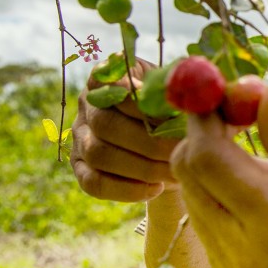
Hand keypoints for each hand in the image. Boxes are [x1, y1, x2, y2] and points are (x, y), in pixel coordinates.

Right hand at [71, 58, 180, 201]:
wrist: (167, 137)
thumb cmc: (173, 106)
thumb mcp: (174, 89)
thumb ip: (175, 87)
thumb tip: (187, 93)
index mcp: (106, 78)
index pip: (110, 85)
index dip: (138, 100)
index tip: (170, 111)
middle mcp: (87, 106)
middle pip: (106, 124)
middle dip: (149, 141)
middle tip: (181, 151)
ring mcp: (80, 138)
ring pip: (99, 154)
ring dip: (142, 167)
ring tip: (175, 172)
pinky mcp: (81, 168)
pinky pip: (94, 183)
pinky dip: (126, 189)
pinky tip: (156, 189)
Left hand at [171, 82, 267, 267]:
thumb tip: (267, 90)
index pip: (208, 157)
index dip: (206, 116)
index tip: (221, 90)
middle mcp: (242, 252)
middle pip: (189, 174)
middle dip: (205, 134)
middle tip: (238, 111)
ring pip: (194, 196)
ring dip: (213, 162)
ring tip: (262, 155)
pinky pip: (207, 222)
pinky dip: (221, 192)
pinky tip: (261, 189)